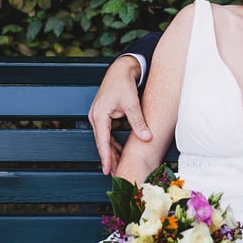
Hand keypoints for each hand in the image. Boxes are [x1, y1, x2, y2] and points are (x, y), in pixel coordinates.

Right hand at [88, 55, 151, 174]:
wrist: (121, 69)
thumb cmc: (123, 84)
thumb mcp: (132, 104)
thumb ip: (138, 122)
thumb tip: (147, 138)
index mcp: (99, 115)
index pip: (102, 142)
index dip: (106, 157)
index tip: (107, 170)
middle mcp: (96, 117)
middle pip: (102, 142)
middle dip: (108, 158)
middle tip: (115, 173)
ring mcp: (98, 116)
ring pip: (104, 139)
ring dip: (111, 151)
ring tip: (118, 165)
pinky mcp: (104, 115)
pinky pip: (107, 132)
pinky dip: (113, 142)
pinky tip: (119, 151)